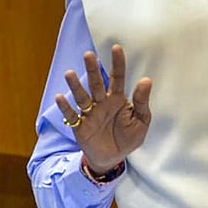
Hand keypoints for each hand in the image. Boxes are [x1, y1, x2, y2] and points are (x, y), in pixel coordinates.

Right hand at [55, 44, 151, 172]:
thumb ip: (142, 102)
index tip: (116, 48)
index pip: (118, 78)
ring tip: (69, 74)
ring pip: (82, 97)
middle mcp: (102, 103)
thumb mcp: (141, 121)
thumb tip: (147, 80)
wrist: (113, 159)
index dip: (118, 63)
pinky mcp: (80, 127)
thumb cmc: (128, 138)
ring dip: (75, 86)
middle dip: (92, 69)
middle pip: (96, 84)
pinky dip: (65, 108)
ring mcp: (90, 113)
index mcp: (118, 99)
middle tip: (88, 55)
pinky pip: (72, 116)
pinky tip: (60, 97)